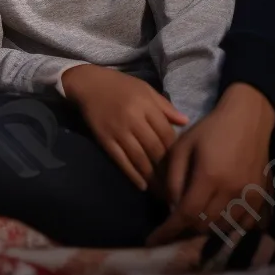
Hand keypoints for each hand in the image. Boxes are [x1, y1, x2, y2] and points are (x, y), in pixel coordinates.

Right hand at [61, 64, 187, 190]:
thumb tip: (186, 122)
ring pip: (139, 158)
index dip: (176, 151)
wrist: (88, 83)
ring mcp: (118, 130)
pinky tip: (142, 185)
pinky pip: (121, 160)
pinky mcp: (104, 139)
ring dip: (152, 177)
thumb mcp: (145, 89)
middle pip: (155, 149)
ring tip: (162, 191)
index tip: (184, 164)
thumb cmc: (120, 85)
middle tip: (177, 185)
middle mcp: (133, 119)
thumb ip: (165, 106)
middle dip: (167, 169)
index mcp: (146, 105)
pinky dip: (132, 175)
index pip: (167, 133)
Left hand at [146, 82, 274, 245]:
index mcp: (209, 177)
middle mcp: (232, 192)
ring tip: (194, 216)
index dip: (168, 230)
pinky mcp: (262, 199)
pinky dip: (229, 227)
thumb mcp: (182, 147)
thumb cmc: (210, 130)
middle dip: (185, 227)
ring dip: (206, 227)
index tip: (153, 240)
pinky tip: (218, 216)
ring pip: (224, 228)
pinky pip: (244, 225)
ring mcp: (250, 197)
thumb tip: (170, 206)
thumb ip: (174, 177)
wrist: (247, 121)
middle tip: (174, 220)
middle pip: (204, 225)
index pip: (186, 214)